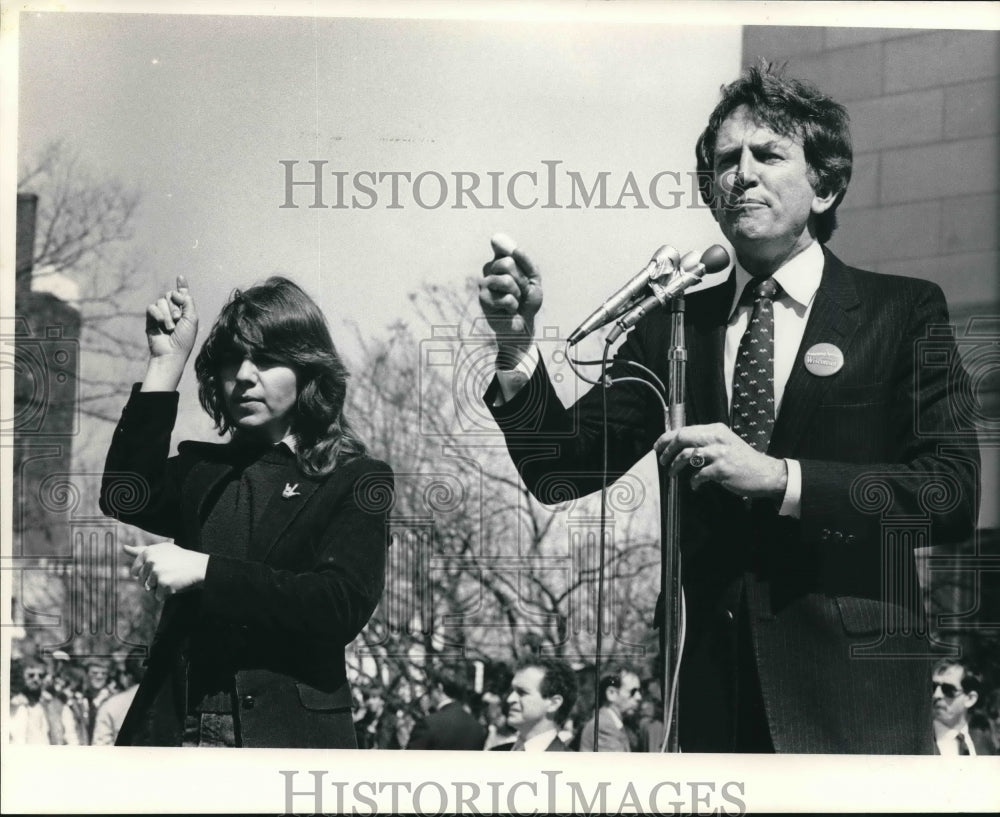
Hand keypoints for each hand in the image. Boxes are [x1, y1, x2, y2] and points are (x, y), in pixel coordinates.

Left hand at [125, 542, 207, 601]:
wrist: (200, 567)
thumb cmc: (179, 558)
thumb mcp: (161, 550)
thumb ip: (141, 550)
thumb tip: (123, 547)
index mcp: (148, 552)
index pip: (135, 571)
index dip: (146, 574)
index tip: (159, 569)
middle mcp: (150, 561)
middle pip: (141, 582)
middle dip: (153, 582)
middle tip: (168, 574)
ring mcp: (157, 573)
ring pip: (149, 590)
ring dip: (160, 589)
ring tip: (173, 579)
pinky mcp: (164, 584)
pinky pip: (158, 597)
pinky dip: (167, 595)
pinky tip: (176, 585)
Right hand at [145, 275, 198, 360]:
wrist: (171, 352)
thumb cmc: (184, 339)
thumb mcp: (192, 318)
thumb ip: (188, 302)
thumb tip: (176, 291)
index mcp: (185, 311)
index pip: (182, 295)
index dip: (181, 286)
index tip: (180, 277)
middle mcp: (173, 311)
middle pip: (171, 294)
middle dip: (175, 306)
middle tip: (178, 319)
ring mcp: (161, 314)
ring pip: (161, 300)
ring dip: (167, 313)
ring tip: (170, 327)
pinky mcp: (151, 318)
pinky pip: (152, 307)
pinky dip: (157, 314)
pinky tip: (161, 324)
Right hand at [479, 233, 542, 358]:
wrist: (524, 324)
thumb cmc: (528, 301)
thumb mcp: (534, 278)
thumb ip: (526, 261)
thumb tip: (514, 248)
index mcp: (501, 261)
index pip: (501, 244)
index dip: (510, 250)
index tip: (516, 259)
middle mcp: (490, 269)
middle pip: (507, 263)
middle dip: (521, 280)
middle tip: (520, 291)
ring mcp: (484, 283)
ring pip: (506, 281)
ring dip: (518, 294)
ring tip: (514, 301)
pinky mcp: (483, 299)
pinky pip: (506, 298)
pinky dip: (513, 306)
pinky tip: (508, 311)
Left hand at [654, 422, 786, 499]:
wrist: (765, 473)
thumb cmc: (742, 460)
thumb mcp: (725, 443)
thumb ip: (706, 441)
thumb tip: (680, 445)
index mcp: (715, 430)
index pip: (685, 430)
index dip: (667, 438)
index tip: (658, 446)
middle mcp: (717, 438)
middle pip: (682, 438)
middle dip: (668, 450)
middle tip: (663, 460)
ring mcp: (720, 454)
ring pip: (687, 455)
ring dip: (676, 466)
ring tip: (673, 474)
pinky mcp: (722, 470)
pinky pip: (699, 475)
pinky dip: (693, 482)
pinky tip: (695, 485)